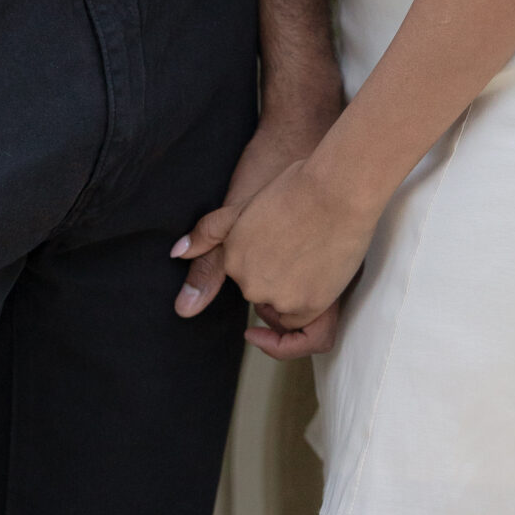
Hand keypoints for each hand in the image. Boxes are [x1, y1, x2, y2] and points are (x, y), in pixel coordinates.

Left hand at [188, 157, 376, 355]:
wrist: (336, 189)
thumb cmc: (295, 187)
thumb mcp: (243, 206)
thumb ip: (209, 233)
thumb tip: (177, 253)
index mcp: (233, 258)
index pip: (244, 276)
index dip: (266, 258)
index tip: (281, 241)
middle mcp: (249, 283)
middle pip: (263, 295)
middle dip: (278, 277)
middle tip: (299, 244)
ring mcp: (278, 297)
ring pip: (284, 312)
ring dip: (295, 295)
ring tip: (311, 257)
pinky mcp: (310, 306)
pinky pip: (307, 327)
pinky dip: (311, 309)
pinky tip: (319, 279)